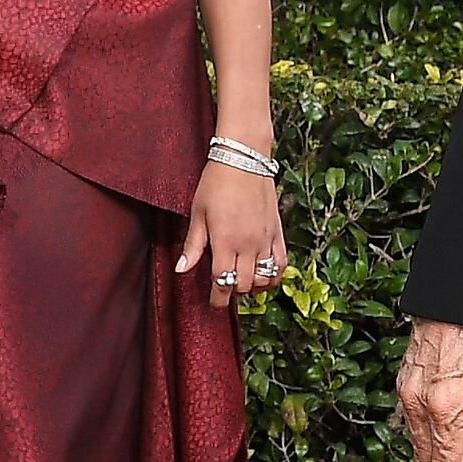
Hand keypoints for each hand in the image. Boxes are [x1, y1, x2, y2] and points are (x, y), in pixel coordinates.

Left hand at [175, 163, 284, 312]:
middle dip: (232, 292)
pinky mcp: (277, 232)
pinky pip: (281, 264)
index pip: (223, 283)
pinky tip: (264, 274)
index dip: (218, 299)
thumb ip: (193, 245)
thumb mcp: (198, 214)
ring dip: (252, 286)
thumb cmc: (216, 183)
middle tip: (223, 287)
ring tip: (242, 280)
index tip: (214, 303)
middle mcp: (248, 245)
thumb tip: (181, 269)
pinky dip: (274, 275)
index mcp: (225, 242)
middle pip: (243, 285)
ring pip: (264, 279)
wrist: (244, 159)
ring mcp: (265, 239)